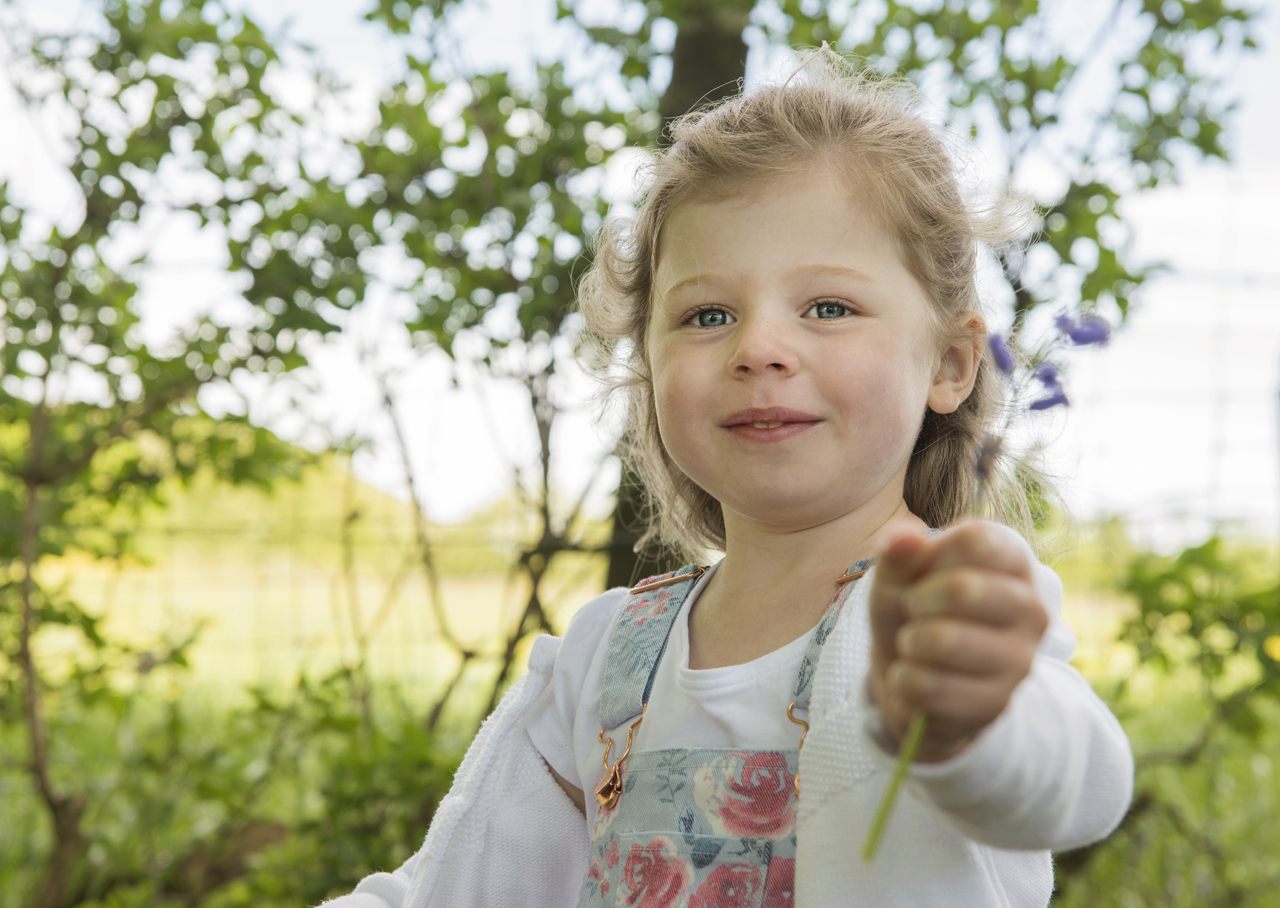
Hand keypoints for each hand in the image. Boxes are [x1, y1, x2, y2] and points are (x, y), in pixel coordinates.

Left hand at [868, 521, 1048, 762]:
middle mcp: (1031, 608)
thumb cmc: (913, 611)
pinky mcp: (997, 703)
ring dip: (910, 642)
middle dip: (916, 600)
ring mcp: (1020, 659)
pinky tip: (914, 678)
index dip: (930, 555)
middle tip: (913, 609)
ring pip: (943, 641)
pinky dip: (904, 679)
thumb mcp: (896, 576)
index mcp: (1013, 561)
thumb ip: (898, 553)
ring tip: (913, 643)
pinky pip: (928, 686)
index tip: (924, 571)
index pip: (977, 541)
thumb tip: (903, 537)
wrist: (914, 679)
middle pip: (962, 589)